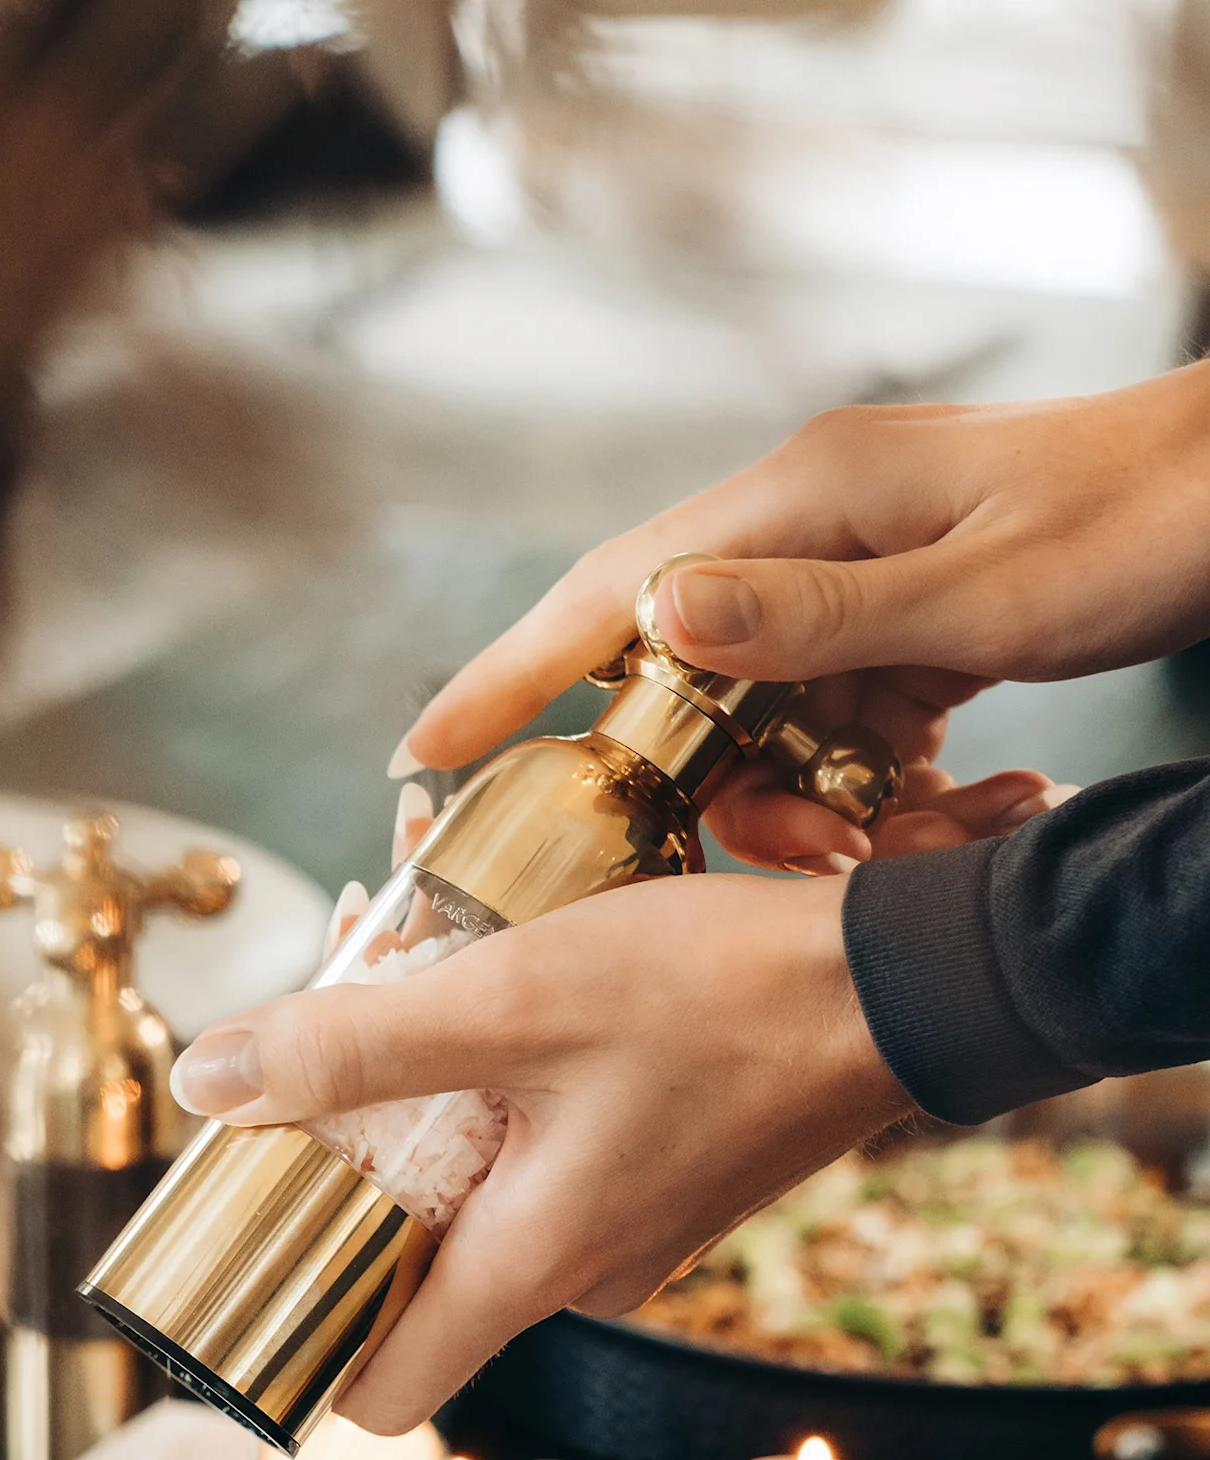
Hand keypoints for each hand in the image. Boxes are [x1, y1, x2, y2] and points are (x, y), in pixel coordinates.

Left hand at [169, 871, 909, 1431]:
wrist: (907, 979)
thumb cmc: (717, 995)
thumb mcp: (507, 1000)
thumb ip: (349, 1047)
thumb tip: (209, 1081)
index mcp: (530, 1271)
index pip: (380, 1396)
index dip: (296, 1350)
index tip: (243, 1262)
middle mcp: (577, 1278)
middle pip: (411, 1283)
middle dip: (340, 1183)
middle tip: (300, 1069)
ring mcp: (625, 1234)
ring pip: (472, 1205)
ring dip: (412, 1119)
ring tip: (383, 992)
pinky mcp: (658, 1179)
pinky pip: (535, 1163)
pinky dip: (489, 1096)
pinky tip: (480, 995)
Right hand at [396, 369, 1209, 869]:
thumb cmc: (1138, 527)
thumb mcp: (976, 594)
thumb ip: (812, 615)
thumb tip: (653, 616)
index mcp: (797, 503)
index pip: (602, 595)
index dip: (500, 683)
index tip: (415, 762)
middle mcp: (803, 534)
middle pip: (675, 686)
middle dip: (706, 794)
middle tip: (775, 861)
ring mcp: (851, 581)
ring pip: (759, 725)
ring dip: (803, 806)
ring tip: (895, 842)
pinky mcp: (899, 622)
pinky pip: (832, 727)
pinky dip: (864, 786)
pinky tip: (933, 812)